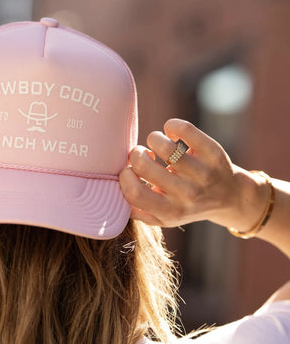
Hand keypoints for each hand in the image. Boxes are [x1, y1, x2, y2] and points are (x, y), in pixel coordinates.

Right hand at [119, 119, 266, 230]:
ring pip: (165, 147)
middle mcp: (187, 196)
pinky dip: (172, 125)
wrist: (229, 198)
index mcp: (169, 213)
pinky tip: (171, 131)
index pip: (134, 194)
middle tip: (141, 153)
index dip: (125, 177)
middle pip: (145, 167)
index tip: (129, 170)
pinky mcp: (214, 154)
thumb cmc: (185, 205)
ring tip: (156, 142)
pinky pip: (186, 130)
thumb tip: (115, 190)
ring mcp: (202, 175)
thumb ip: (137, 210)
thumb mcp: (163, 218)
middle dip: (136, 154)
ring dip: (153, 139)